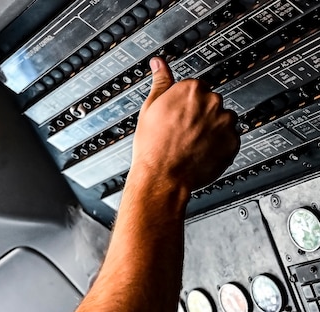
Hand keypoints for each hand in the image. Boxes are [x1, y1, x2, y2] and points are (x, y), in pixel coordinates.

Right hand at [130, 57, 239, 194]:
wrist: (162, 176)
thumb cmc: (153, 146)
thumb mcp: (149, 108)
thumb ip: (160, 82)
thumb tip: (159, 64)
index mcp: (191, 89)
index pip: (196, 89)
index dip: (186, 104)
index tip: (179, 115)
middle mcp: (212, 101)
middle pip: (211, 103)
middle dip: (200, 115)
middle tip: (183, 131)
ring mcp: (224, 122)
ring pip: (222, 121)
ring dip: (212, 129)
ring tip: (192, 143)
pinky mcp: (233, 141)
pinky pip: (229, 139)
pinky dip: (219, 145)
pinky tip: (201, 151)